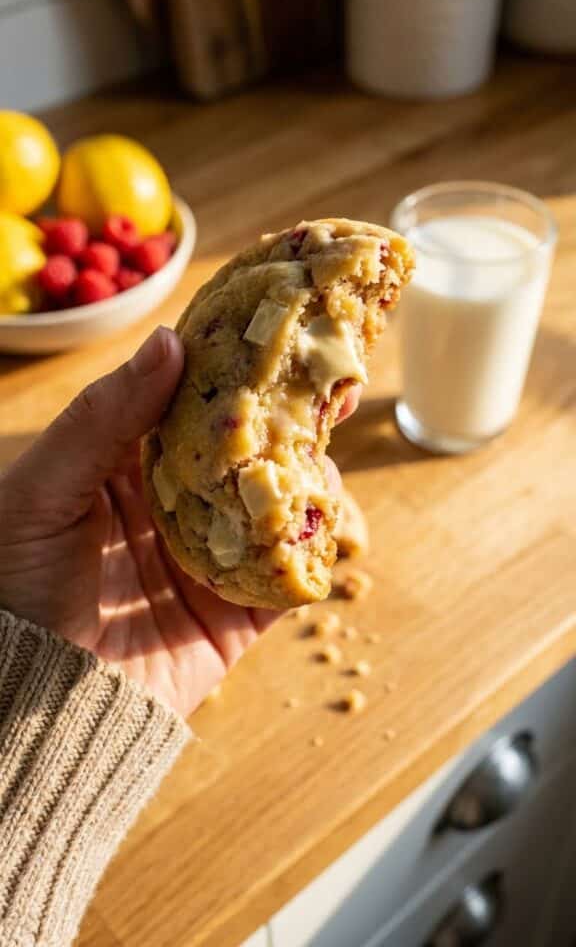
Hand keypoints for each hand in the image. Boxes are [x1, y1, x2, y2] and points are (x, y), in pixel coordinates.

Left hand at [0, 327, 357, 716]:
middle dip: (284, 419)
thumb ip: (102, 418)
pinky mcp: (234, 615)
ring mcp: (208, 560)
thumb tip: (170, 341)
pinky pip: (284, 577)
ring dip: (305, 475)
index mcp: (123, 470)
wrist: (34, 702)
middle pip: (239, 452)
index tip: (271, 337)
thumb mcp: (44, 490)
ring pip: (271, 507)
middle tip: (328, 384)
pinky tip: (326, 515)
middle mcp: (172, 508)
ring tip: (329, 442)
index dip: (227, 371)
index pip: (184, 406)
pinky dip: (310, 547)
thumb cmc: (18, 586)